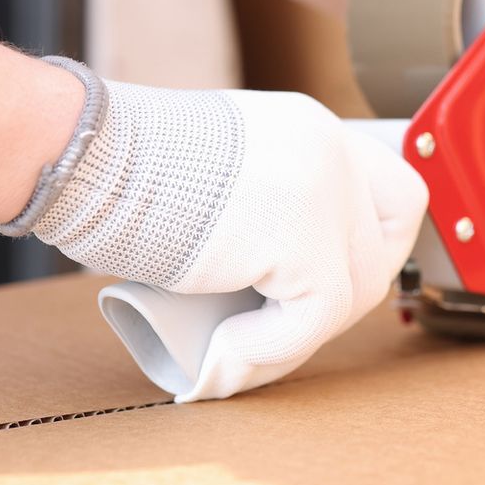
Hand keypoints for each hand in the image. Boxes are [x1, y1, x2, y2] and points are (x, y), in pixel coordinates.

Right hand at [27, 76, 427, 400]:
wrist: (88, 155)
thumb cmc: (120, 169)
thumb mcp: (217, 172)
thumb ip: (262, 203)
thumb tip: (279, 280)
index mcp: (311, 128)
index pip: (395, 191)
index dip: (374, 246)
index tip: (327, 285)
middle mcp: (330, 149)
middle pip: (383, 247)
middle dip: (332, 302)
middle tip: (267, 329)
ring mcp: (324, 190)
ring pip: (350, 291)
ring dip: (294, 337)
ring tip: (233, 352)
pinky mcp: (303, 237)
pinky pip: (313, 318)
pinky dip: (269, 351)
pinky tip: (223, 356)